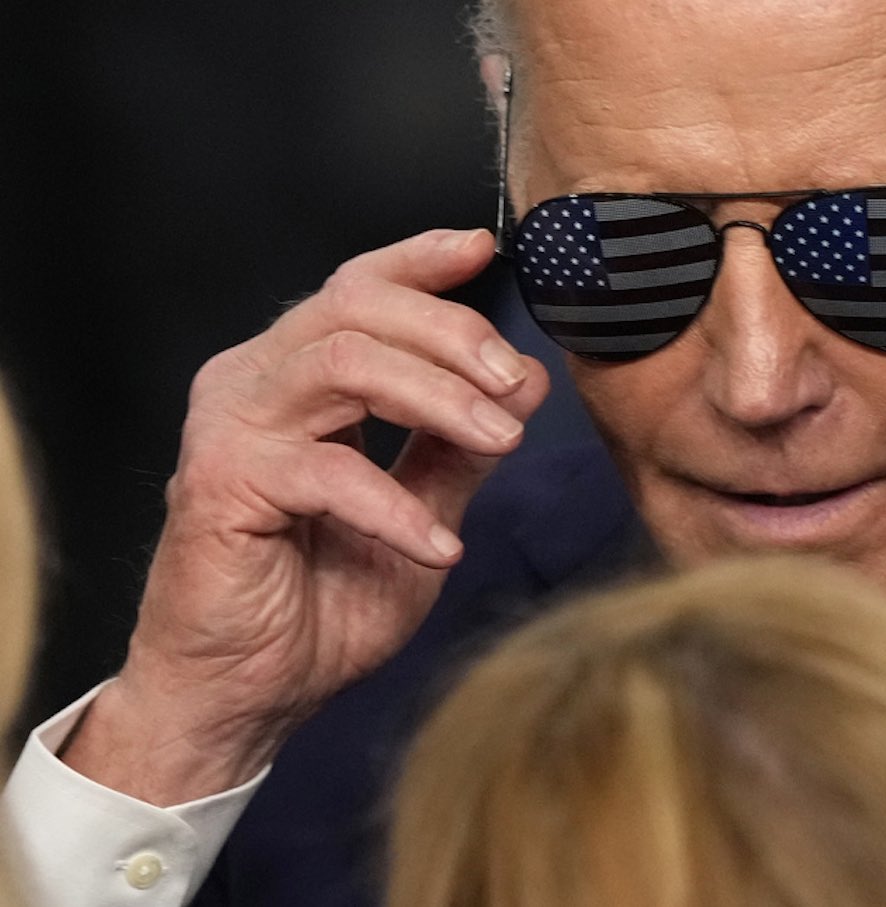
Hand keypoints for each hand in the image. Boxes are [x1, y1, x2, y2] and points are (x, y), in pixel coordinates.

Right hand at [62, 229, 549, 804]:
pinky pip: (327, 469)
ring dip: (438, 398)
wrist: (247, 695)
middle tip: (515, 383)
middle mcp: (254, 383)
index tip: (488, 252)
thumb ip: (459, 447)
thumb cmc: (321, 605)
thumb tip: (526, 380)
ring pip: (345, 362)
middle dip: (452, 335)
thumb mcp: (420, 514)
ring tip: (499, 442)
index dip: (422, 259)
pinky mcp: (221, 483)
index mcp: (298, 378)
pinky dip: (395, 507)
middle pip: (357, 307)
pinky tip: (439, 547)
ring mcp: (231, 427)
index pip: (359, 289)